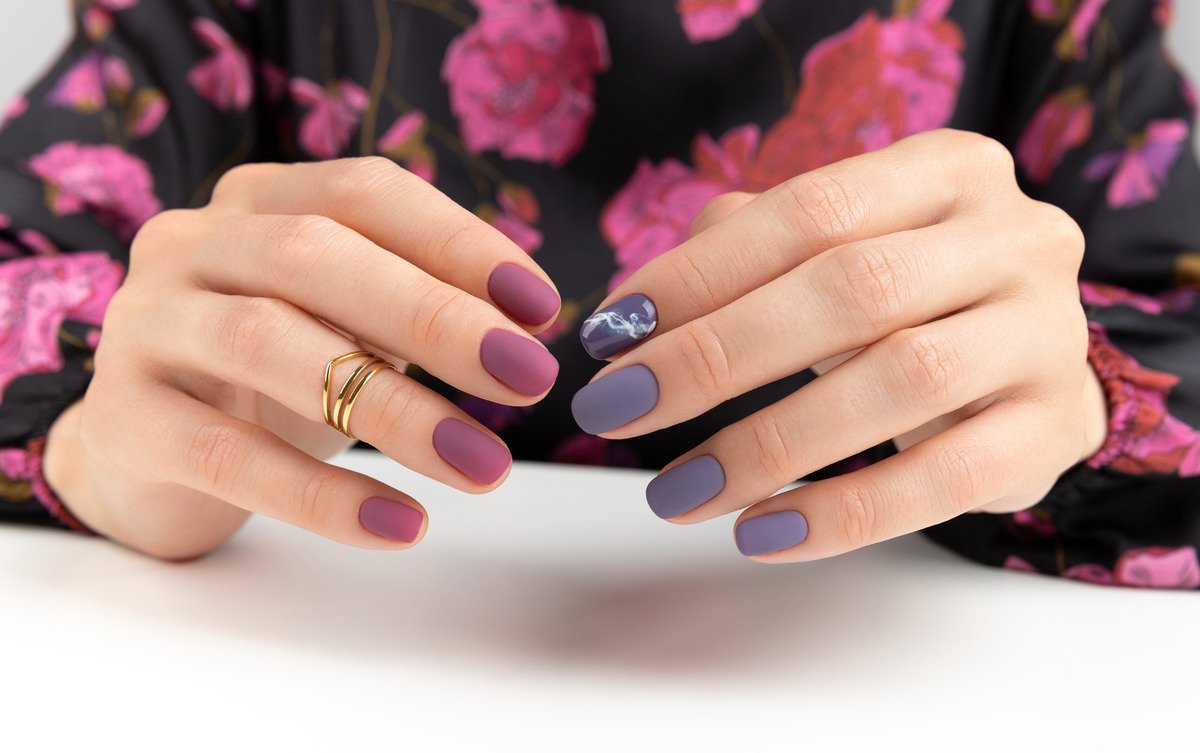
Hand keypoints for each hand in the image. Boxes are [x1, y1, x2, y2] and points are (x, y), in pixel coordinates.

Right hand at [43, 157, 560, 558]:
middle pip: (313, 255)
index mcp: (257, 202)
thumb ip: (415, 307)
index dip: (456, 241)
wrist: (153, 456)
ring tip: (484, 466)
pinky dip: (320, 495)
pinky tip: (400, 525)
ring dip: (392, 410)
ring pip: (268, 346)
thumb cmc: (275, 378)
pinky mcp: (122, 420)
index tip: (541, 306)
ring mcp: (146, 326)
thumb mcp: (346, 325)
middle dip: (434, 316)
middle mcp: (192, 244)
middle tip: (529, 377)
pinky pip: (225, 455)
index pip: (362, 192)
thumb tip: (528, 325)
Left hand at [572, 129, 1107, 561]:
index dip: (700, 273)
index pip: (809, 210)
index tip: (608, 335)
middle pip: (852, 289)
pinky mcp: (1058, 427)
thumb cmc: (908, 299)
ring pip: (900, 379)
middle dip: (714, 357)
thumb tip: (632, 310)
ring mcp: (1048, 332)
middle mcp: (1015, 238)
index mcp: (950, 170)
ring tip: (674, 494)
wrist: (1029, 368)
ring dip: (767, 445)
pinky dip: (844, 512)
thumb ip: (744, 252)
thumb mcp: (839, 251)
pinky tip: (762, 533)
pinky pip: (946, 478)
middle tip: (614, 412)